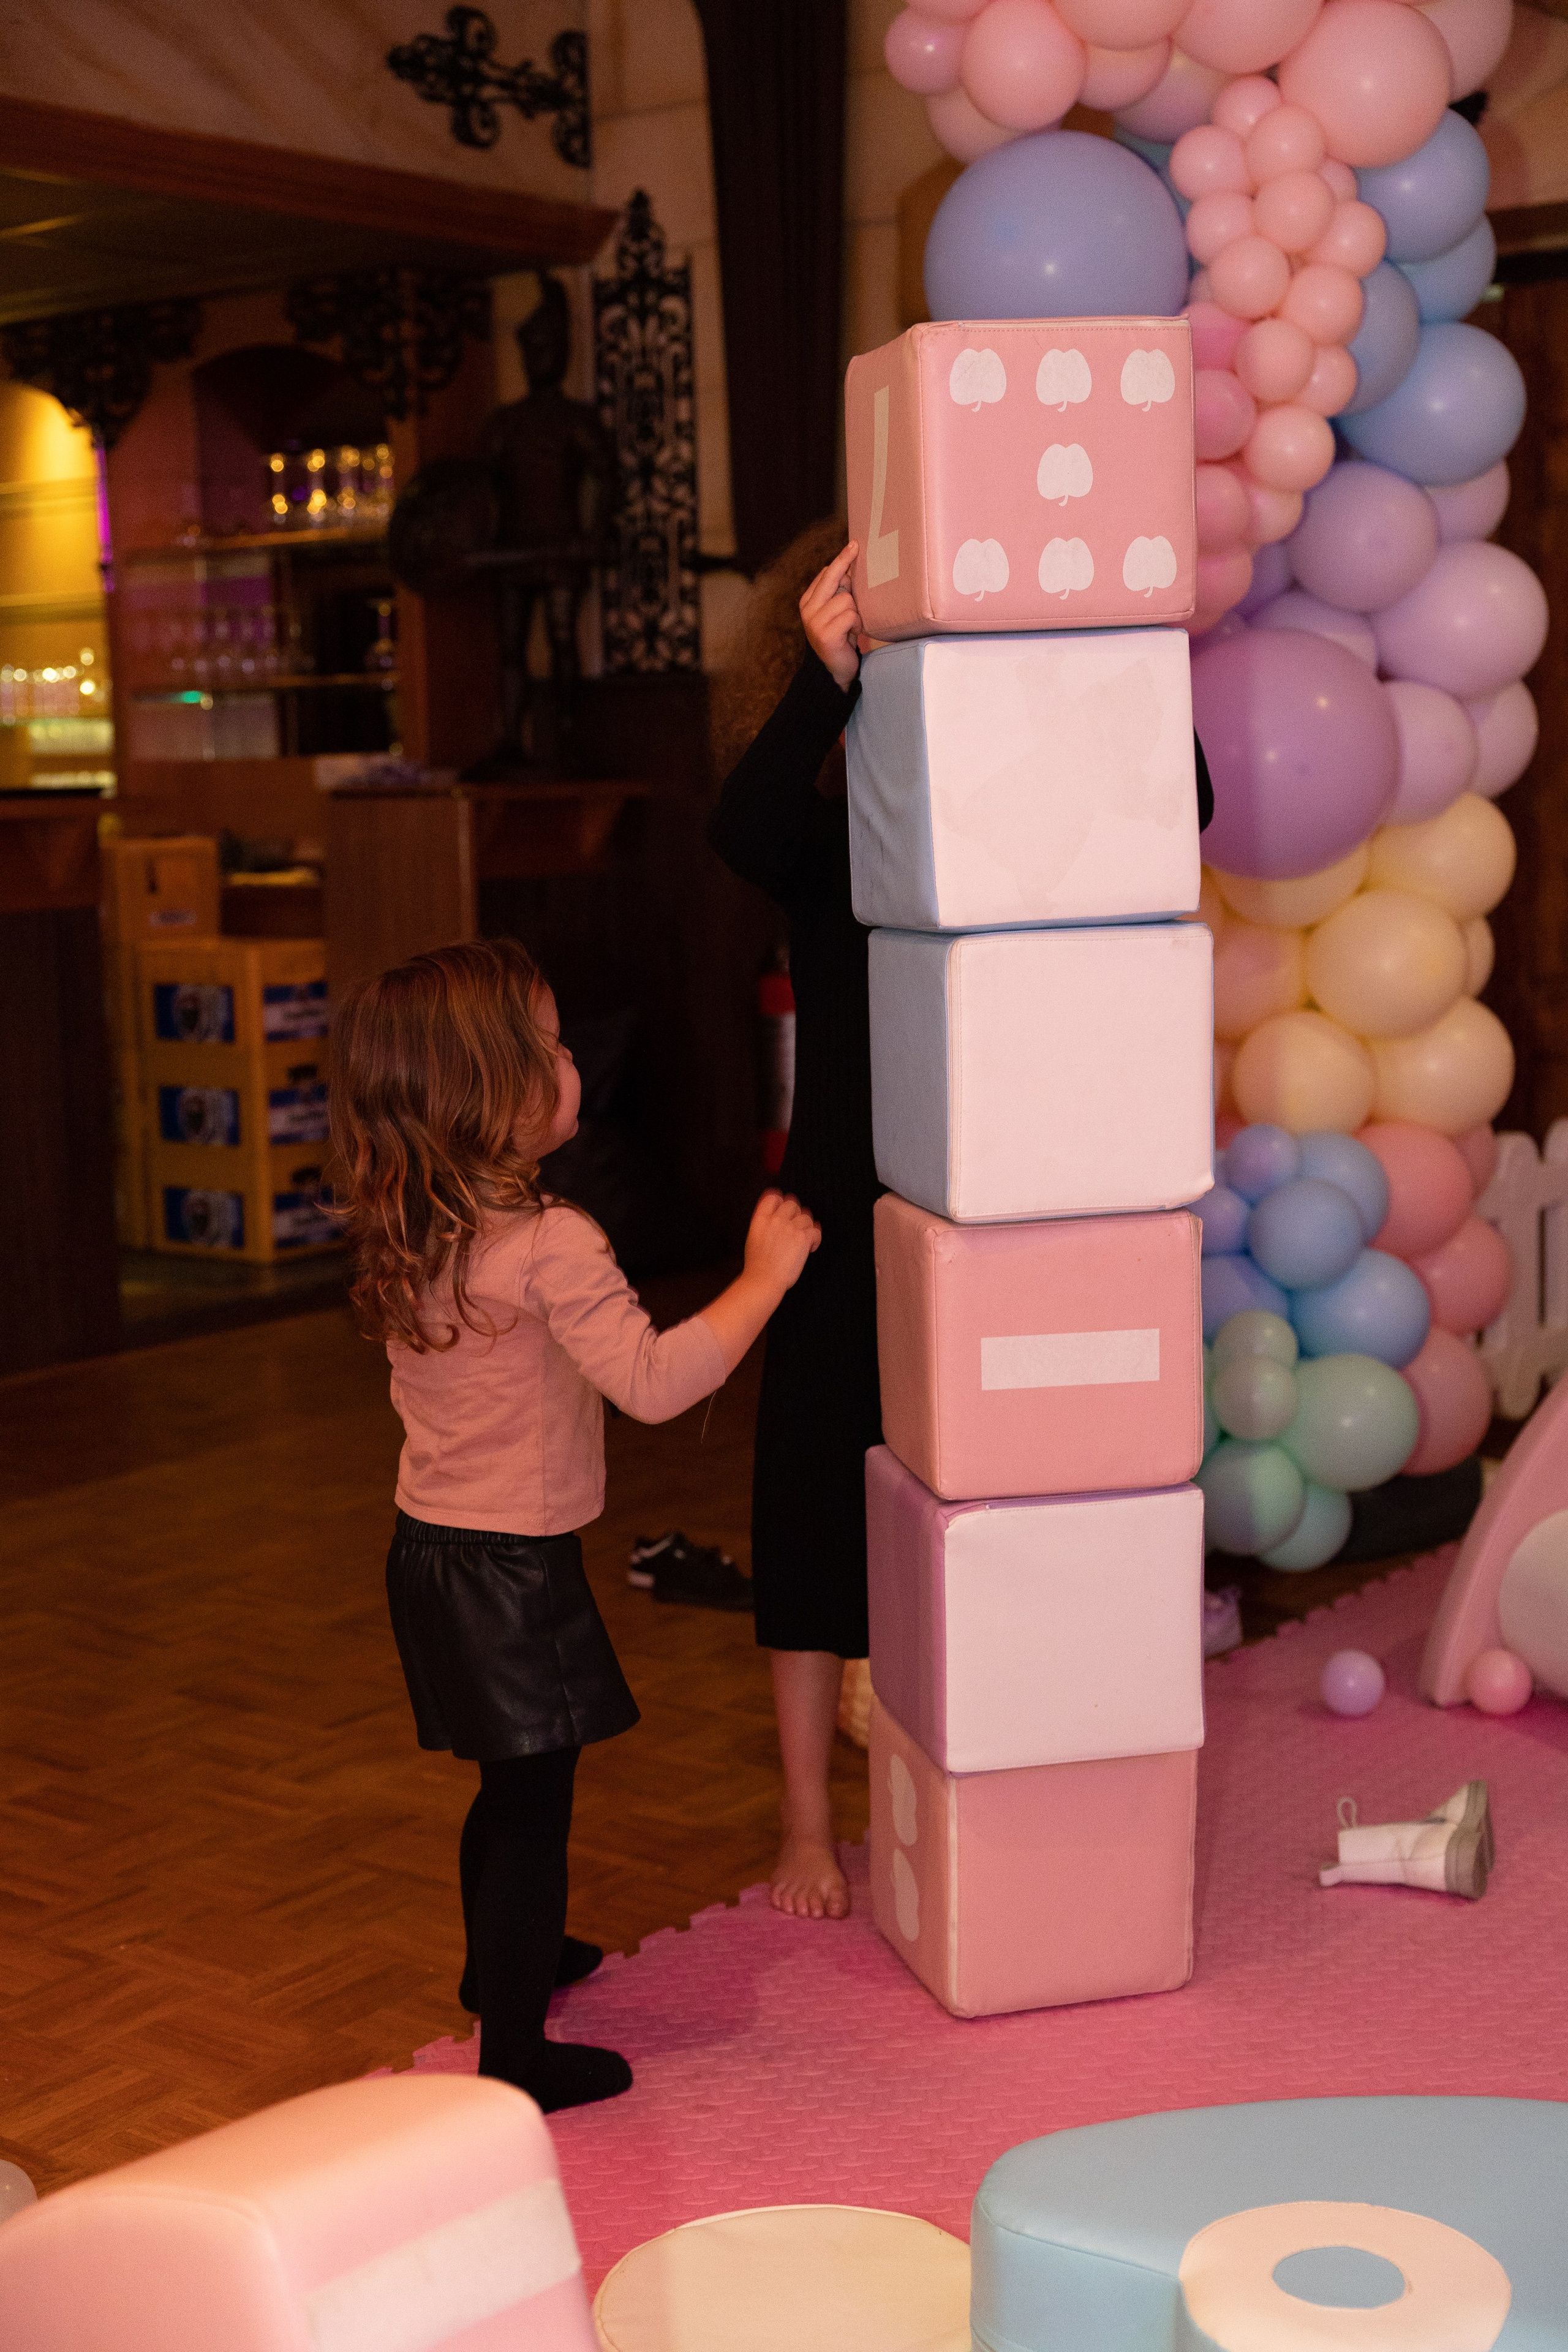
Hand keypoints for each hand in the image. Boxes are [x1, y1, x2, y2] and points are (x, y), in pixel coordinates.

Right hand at [744, 1189, 821, 1293]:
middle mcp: (776, 1220)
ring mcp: (790, 1228)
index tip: (785, 1210)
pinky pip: (816, 1230)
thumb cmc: (757, 1265)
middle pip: (792, 1203)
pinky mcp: (803, 1238)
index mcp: (760, 1219)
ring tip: (803, 1239)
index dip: (781, 1201)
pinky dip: (815, 1239)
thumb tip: (774, 1215)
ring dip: (806, 1227)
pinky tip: (810, 1247)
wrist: (763, 1280)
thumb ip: (763, 1223)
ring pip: (806, 1216)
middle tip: (796, 1227)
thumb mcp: (753, 1238)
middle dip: (796, 1214)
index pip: (773, 1197)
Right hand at [799, 540, 863, 690]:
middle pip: (831, 578)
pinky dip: (857, 624)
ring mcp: (814, 622)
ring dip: (856, 612)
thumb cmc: (841, 638)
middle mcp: (807, 609)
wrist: (834, 671)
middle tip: (856, 546)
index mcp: (808, 601)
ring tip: (853, 626)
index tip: (853, 545)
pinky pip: (851, 615)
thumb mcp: (837, 613)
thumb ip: (839, 593)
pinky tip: (853, 634)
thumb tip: (852, 569)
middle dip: (845, 561)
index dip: (841, 560)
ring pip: (846, 599)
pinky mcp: (825, 634)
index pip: (825, 574)